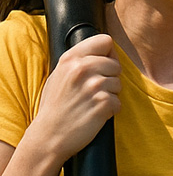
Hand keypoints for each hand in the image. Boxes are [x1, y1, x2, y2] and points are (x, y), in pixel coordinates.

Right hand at [35, 33, 120, 161]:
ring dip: (110, 95)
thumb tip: (103, 52)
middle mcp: (83, 69)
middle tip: (94, 91)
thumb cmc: (55, 107)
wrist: (50, 135)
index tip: (103, 65)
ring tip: (92, 103)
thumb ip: (78, 61)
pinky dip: (110, 111)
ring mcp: (94, 86)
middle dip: (110, 78)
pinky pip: (118, 102)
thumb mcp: (59, 75)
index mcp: (71, 58)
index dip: (107, 54)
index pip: (105, 41)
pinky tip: (95, 114)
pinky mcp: (103, 103)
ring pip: (118, 84)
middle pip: (116, 64)